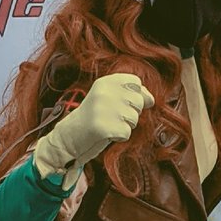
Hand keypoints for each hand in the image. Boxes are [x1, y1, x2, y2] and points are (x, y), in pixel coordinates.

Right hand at [34, 73, 154, 184]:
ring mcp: (103, 109)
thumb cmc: (93, 119)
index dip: (135, 96)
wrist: (69, 138)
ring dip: (125, 126)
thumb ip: (130, 95)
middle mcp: (104, 92)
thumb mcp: (109, 100)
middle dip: (131, 113)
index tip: (121, 105)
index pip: (136, 83)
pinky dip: (119, 137)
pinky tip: (106, 134)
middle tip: (112, 118)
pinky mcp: (103, 127)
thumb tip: (151, 99)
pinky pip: (127, 133)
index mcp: (105, 82)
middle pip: (138, 102)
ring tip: (108, 125)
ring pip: (134, 118)